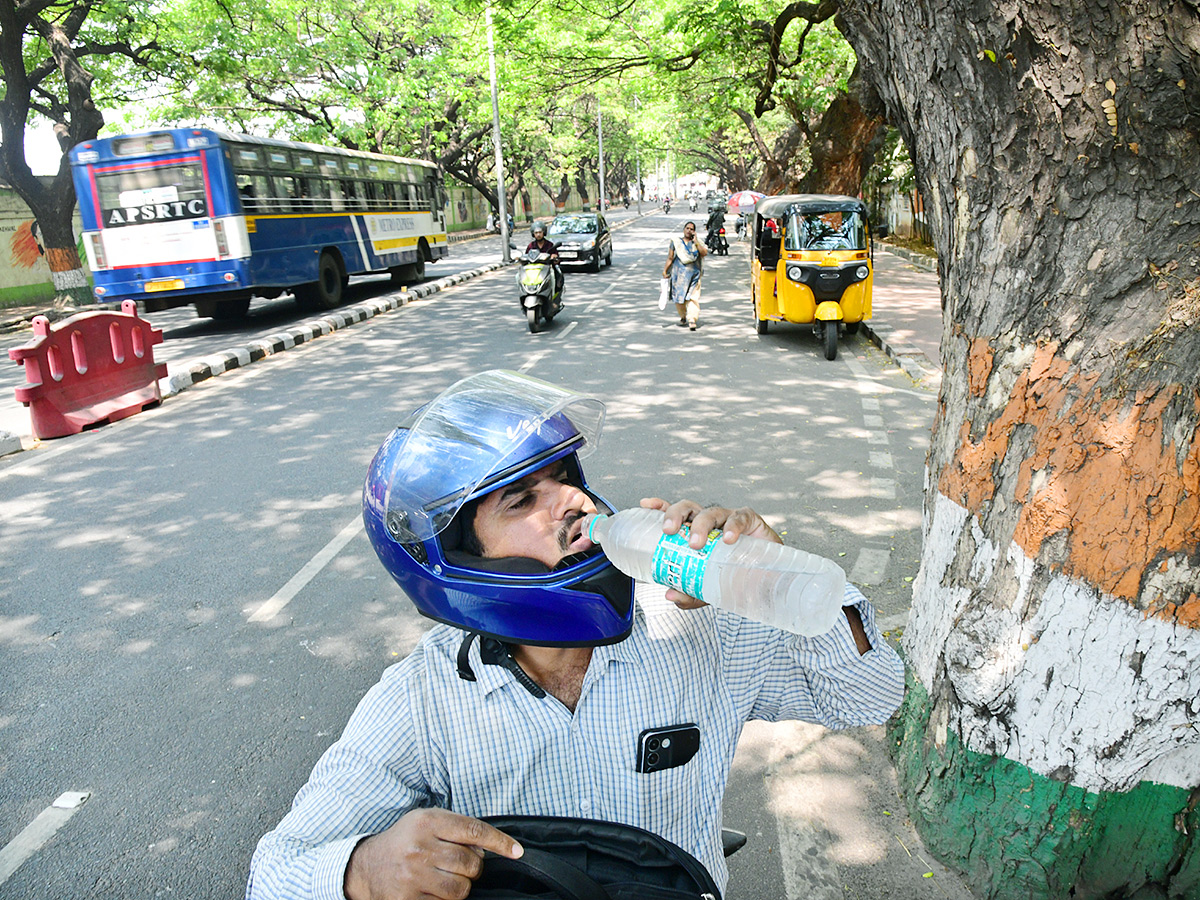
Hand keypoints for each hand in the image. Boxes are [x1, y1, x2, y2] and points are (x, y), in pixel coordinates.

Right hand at [344, 808, 521, 899]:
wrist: (367, 866)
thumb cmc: (404, 840)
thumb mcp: (426, 821)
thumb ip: (457, 828)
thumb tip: (491, 846)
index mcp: (427, 822)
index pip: (474, 831)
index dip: (500, 842)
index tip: (517, 851)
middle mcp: (420, 848)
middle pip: (472, 863)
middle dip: (474, 866)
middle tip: (461, 863)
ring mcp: (413, 876)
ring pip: (462, 888)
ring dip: (461, 885)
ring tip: (447, 877)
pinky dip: (445, 899)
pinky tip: (433, 888)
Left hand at [638, 498, 781, 608]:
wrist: (767, 578)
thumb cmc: (735, 574)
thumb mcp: (709, 588)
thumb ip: (691, 593)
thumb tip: (671, 595)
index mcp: (695, 531)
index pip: (675, 515)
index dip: (660, 506)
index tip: (646, 504)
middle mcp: (709, 522)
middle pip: (688, 507)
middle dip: (675, 514)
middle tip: (669, 531)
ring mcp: (729, 518)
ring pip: (710, 512)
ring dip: (700, 525)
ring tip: (696, 543)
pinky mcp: (750, 520)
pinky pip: (739, 517)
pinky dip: (733, 527)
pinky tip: (729, 538)